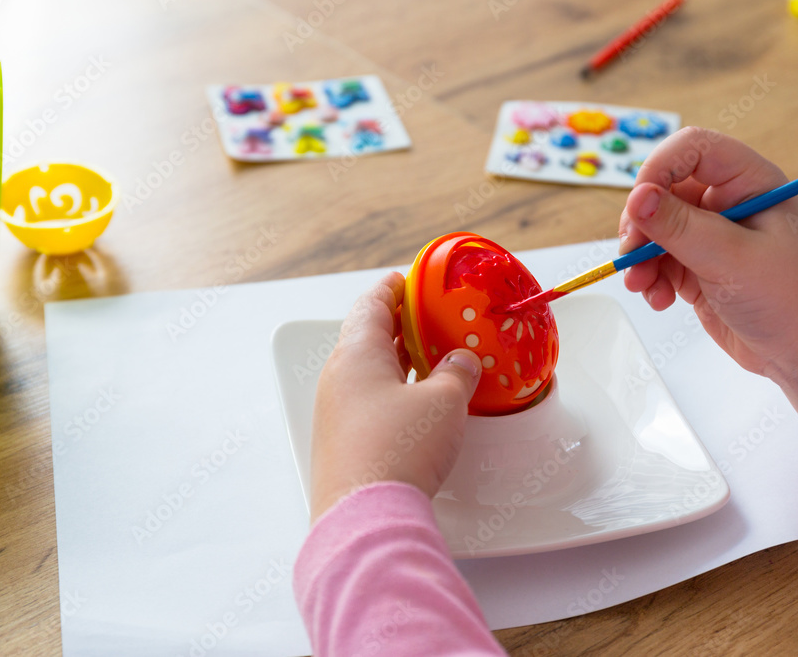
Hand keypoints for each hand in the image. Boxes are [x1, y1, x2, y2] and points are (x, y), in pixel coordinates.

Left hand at [310, 272, 481, 521]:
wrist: (366, 516)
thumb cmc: (399, 449)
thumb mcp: (443, 402)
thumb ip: (456, 373)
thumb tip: (461, 363)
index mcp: (356, 354)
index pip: (371, 304)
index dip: (393, 289)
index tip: (407, 280)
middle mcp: (339, 379)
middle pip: (367, 338)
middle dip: (399, 327)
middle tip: (426, 319)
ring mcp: (336, 413)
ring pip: (368, 373)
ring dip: (397, 362)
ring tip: (429, 359)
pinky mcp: (343, 444)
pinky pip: (368, 403)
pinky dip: (393, 392)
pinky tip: (417, 404)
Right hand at [619, 127, 797, 447]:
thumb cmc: (788, 301)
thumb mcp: (731, 260)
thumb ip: (680, 227)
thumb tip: (637, 198)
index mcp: (750, 182)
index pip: (692, 148)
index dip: (660, 168)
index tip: (638, 205)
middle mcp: (727, 202)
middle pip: (663, 188)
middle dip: (641, 222)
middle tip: (632, 253)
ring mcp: (709, 234)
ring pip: (653, 226)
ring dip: (639, 255)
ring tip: (643, 285)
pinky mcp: (695, 264)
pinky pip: (656, 259)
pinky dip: (648, 277)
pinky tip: (660, 299)